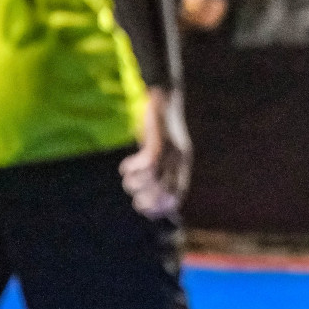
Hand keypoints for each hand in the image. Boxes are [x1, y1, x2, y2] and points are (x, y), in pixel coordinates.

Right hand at [120, 87, 191, 218]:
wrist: (164, 96)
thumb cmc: (160, 125)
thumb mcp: (162, 147)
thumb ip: (158, 166)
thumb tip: (146, 188)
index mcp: (183, 163)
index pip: (178, 193)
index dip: (163, 207)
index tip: (146, 211)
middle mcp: (179, 159)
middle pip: (165, 191)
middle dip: (148, 201)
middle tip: (136, 199)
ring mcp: (170, 150)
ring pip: (153, 179)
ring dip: (135, 184)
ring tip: (129, 177)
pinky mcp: (159, 140)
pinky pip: (146, 162)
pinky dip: (133, 168)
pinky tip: (126, 166)